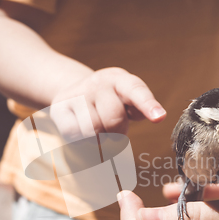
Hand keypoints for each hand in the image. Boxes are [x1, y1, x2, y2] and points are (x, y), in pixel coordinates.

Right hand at [50, 67, 165, 140]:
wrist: (73, 94)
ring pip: (95, 129)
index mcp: (120, 79)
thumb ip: (140, 108)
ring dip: (100, 137)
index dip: (148, 104)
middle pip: (114, 118)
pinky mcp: (59, 110)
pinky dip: (83, 140)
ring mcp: (77, 94)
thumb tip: (156, 116)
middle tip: (114, 128)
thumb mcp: (127, 100)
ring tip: (98, 128)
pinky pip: (76, 135)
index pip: (136, 90)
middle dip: (118, 131)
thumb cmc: (108, 103)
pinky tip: (83, 131)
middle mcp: (98, 82)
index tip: (159, 117)